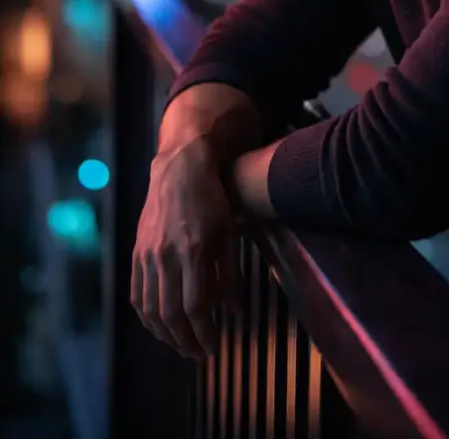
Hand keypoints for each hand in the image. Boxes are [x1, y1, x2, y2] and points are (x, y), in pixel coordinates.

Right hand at [130, 137, 238, 358]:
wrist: (179, 170)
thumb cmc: (212, 200)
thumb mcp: (229, 232)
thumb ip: (231, 274)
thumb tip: (235, 313)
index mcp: (193, 249)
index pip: (196, 306)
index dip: (205, 332)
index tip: (214, 347)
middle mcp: (165, 255)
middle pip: (170, 314)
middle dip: (186, 341)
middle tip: (199, 354)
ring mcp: (146, 254)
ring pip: (150, 309)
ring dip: (165, 335)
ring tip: (182, 346)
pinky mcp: (136, 252)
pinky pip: (136, 294)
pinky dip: (146, 317)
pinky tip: (160, 326)